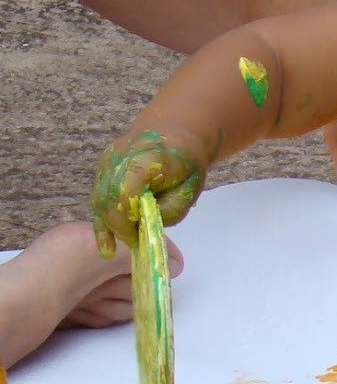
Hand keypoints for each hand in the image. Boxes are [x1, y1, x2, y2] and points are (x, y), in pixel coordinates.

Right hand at [90, 129, 206, 255]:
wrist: (174, 135)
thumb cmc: (187, 164)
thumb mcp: (190, 189)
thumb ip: (171, 209)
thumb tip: (148, 228)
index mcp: (147, 158)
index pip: (125, 191)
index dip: (127, 219)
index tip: (136, 240)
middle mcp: (120, 156)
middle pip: (108, 197)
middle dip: (117, 226)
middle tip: (132, 245)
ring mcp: (107, 160)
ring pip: (99, 198)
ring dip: (107, 224)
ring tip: (115, 248)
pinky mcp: (102, 167)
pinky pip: (98, 195)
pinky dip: (103, 217)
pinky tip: (105, 243)